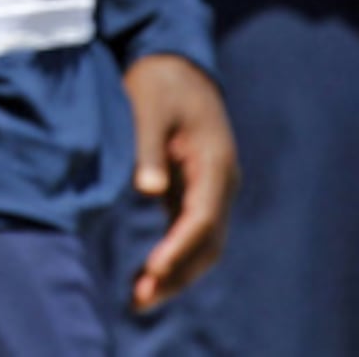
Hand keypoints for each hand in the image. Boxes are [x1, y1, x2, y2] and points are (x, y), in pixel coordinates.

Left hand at [120, 53, 237, 311]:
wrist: (173, 59)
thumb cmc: (159, 80)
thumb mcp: (149, 105)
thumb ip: (148, 147)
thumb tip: (148, 191)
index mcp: (214, 162)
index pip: (202, 218)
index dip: (178, 247)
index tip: (153, 269)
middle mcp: (219, 182)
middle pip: (207, 242)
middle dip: (178, 273)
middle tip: (141, 298)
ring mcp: (209, 187)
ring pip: (201, 243)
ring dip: (175, 272)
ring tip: (139, 298)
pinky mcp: (192, 188)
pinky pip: (188, 231)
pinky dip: (172, 254)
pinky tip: (147, 272)